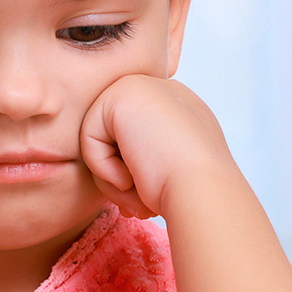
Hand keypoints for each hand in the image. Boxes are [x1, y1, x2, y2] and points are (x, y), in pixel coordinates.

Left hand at [79, 75, 234, 217]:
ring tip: (138, 195)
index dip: (130, 175)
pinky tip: (130, 178)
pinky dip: (103, 168)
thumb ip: (147, 161)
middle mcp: (161, 91)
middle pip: (112, 138)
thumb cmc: (189, 194)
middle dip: (118, 177)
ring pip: (99, 139)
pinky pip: (88, 138)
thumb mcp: (169, 171)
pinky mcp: (121, 94)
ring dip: (111, 178)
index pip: (131, 140)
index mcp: (178, 108)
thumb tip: (124, 175)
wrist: (203, 194)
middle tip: (139, 204)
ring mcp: (142, 87)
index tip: (145, 202)